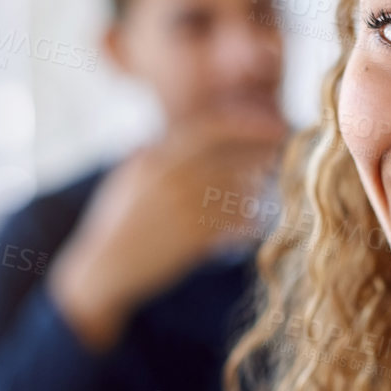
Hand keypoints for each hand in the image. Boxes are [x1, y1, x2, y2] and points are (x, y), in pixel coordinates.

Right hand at [50, 105, 286, 348]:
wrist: (105, 268)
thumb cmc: (117, 220)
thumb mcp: (129, 176)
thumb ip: (156, 149)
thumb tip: (185, 129)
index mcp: (156, 157)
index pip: (210, 127)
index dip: (248, 123)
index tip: (275, 124)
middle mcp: (170, 179)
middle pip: (232, 156)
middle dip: (264, 151)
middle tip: (286, 149)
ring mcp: (183, 209)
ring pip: (239, 189)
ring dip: (259, 184)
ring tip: (271, 181)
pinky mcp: (193, 240)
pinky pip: (235, 223)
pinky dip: (249, 220)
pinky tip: (253, 221)